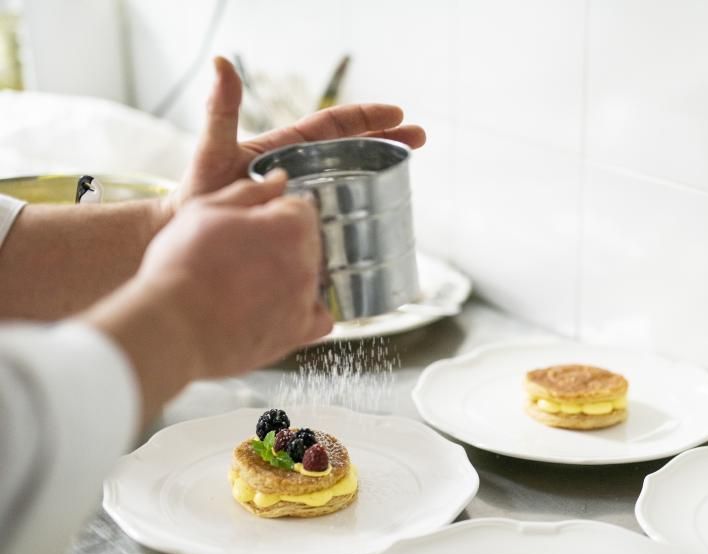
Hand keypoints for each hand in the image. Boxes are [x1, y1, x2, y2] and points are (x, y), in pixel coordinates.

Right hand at [143, 173, 333, 376]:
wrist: (174, 327)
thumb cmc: (183, 266)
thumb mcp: (205, 210)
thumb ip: (249, 191)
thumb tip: (278, 179)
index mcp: (290, 226)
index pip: (301, 208)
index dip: (274, 213)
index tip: (252, 224)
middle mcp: (307, 261)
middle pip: (308, 243)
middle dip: (282, 244)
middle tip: (242, 255)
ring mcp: (306, 298)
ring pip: (310, 278)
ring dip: (287, 276)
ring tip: (247, 285)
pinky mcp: (299, 331)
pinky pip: (319, 317)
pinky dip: (305, 312)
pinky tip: (278, 310)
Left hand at [166, 57, 426, 216]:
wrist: (190, 239)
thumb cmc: (199, 196)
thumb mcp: (213, 150)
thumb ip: (221, 110)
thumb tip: (222, 64)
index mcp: (288, 150)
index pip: (334, 127)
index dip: (366, 118)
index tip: (398, 114)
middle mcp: (301, 173)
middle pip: (353, 152)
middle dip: (388, 141)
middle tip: (420, 139)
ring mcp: (306, 201)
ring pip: (352, 184)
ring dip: (383, 176)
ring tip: (410, 174)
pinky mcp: (307, 228)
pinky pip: (342, 219)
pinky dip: (365, 217)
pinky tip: (386, 226)